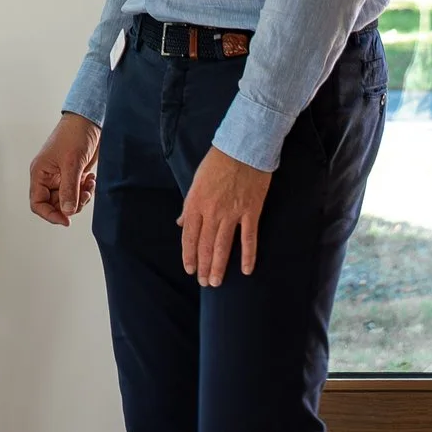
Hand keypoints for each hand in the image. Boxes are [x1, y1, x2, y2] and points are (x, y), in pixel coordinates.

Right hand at [28, 112, 100, 225]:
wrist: (89, 121)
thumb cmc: (74, 135)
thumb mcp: (71, 164)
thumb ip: (69, 189)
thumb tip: (67, 212)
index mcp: (40, 173)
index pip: (37, 203)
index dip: (50, 214)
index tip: (66, 220)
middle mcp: (48, 177)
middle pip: (55, 205)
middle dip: (70, 205)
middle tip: (83, 197)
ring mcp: (61, 177)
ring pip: (68, 201)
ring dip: (80, 198)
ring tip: (89, 186)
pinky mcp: (74, 175)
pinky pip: (77, 193)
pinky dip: (85, 191)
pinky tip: (91, 180)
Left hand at [177, 147, 271, 285]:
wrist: (243, 148)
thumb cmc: (217, 162)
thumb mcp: (196, 181)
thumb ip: (189, 205)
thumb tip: (181, 223)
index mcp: (196, 203)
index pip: (189, 236)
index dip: (189, 255)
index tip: (190, 270)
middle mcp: (212, 212)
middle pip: (205, 245)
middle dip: (204, 266)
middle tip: (205, 283)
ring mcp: (232, 213)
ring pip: (223, 246)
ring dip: (219, 266)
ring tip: (217, 282)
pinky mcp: (251, 212)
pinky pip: (249, 238)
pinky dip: (248, 255)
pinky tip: (247, 270)